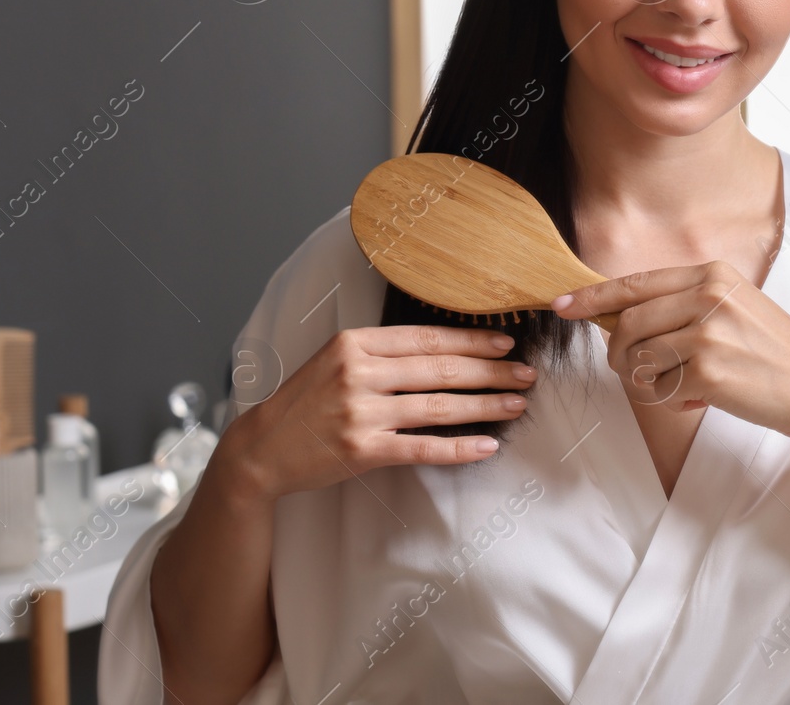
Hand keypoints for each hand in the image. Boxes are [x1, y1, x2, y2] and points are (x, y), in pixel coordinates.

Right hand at [223, 325, 535, 501]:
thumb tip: (441, 350)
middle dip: (490, 372)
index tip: (504, 344)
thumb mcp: (334, 360)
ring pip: (438, 407)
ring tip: (516, 405)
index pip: (426, 338)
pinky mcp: (364, 450)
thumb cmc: (304, 403)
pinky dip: (458, 448)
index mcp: (354, 344)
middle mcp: (359, 373)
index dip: (470, 341)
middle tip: (526, 374)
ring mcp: (362, 413)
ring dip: (485, 406)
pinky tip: (487, 445)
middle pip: (440, 369)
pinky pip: (422, 448)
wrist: (264, 447)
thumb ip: (380, 353)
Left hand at [552, 259, 789, 444]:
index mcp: (712, 274)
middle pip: (626, 324)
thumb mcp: (733, 308)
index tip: (563, 306)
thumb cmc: (771, 355)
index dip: (592, 297)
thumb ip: (682, 304)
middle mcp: (708, 296)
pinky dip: (672, 401)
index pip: (634, 283)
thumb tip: (619, 317)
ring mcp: (708, 333)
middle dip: (617, 354)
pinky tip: (701, 398)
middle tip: (632, 371)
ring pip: (637, 360)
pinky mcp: (708, 371)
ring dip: (647, 381)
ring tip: (679, 385)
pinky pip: (659, 389)